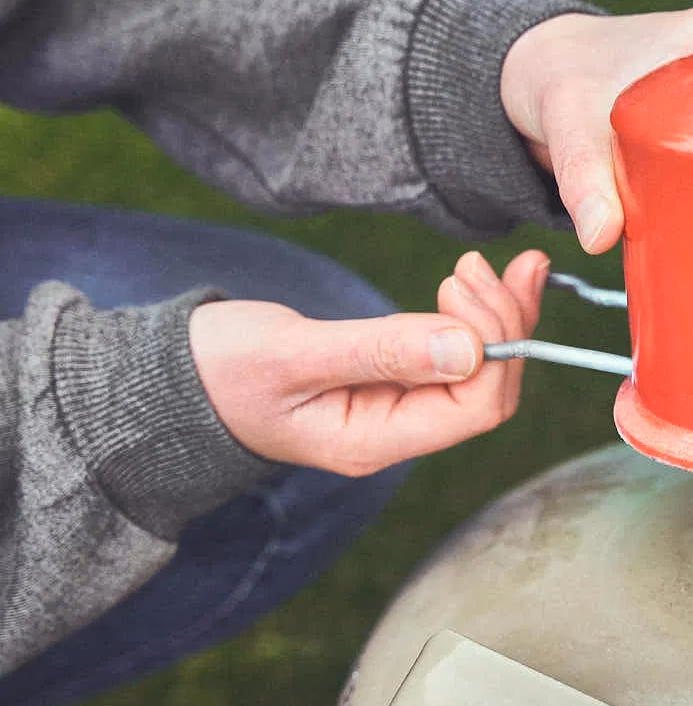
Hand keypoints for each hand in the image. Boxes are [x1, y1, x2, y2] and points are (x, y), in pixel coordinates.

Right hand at [189, 250, 547, 475]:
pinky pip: (454, 356)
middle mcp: (396, 433)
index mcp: (373, 440)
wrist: (175, 377)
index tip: (464, 285)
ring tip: (498, 265)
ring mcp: (396, 409)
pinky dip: (475, 318)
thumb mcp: (292, 354)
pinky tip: (480, 282)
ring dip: (498, 317)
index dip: (492, 346)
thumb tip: (469, 347)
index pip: (474, 408)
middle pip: (487, 392)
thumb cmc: (220, 370)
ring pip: (478, 372)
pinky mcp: (392, 380)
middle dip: (505, 326)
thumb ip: (379, 351)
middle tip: (491, 264)